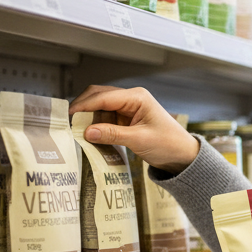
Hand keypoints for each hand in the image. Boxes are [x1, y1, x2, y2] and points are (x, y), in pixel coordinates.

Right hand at [68, 85, 199, 172]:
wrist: (182, 155)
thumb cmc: (169, 144)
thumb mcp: (139, 140)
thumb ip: (113, 134)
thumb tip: (87, 132)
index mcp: (137, 97)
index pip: (104, 97)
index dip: (84, 105)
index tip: (68, 116)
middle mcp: (131, 99)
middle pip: (98, 97)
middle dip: (83, 108)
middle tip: (69, 123)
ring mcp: (128, 108)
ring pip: (99, 107)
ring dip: (88, 118)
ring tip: (76, 131)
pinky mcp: (126, 119)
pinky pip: (105, 118)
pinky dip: (96, 125)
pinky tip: (89, 134)